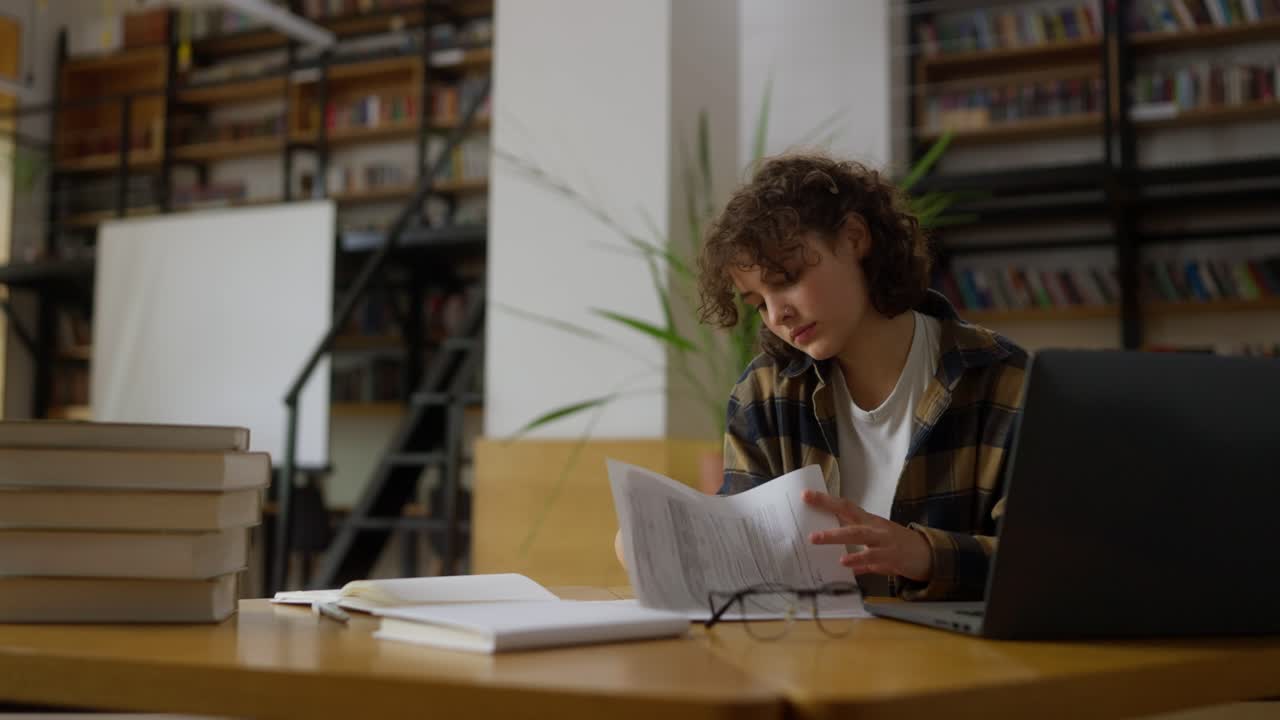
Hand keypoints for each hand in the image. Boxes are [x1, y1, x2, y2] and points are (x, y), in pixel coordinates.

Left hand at [802, 490, 932, 581]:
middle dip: (827, 507)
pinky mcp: (892, 556)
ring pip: (858, 534)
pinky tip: (844, 562)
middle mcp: (875, 526)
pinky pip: (872, 557)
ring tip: (816, 538)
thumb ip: (856, 551)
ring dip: (836, 536)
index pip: (845, 506)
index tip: (805, 494)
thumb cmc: (898, 548)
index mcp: (869, 521)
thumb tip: (839, 560)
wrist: (929, 556)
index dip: (826, 500)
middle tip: (806, 503)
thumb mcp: (875, 545)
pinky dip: (858, 559)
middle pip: (849, 512)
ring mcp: (884, 540)